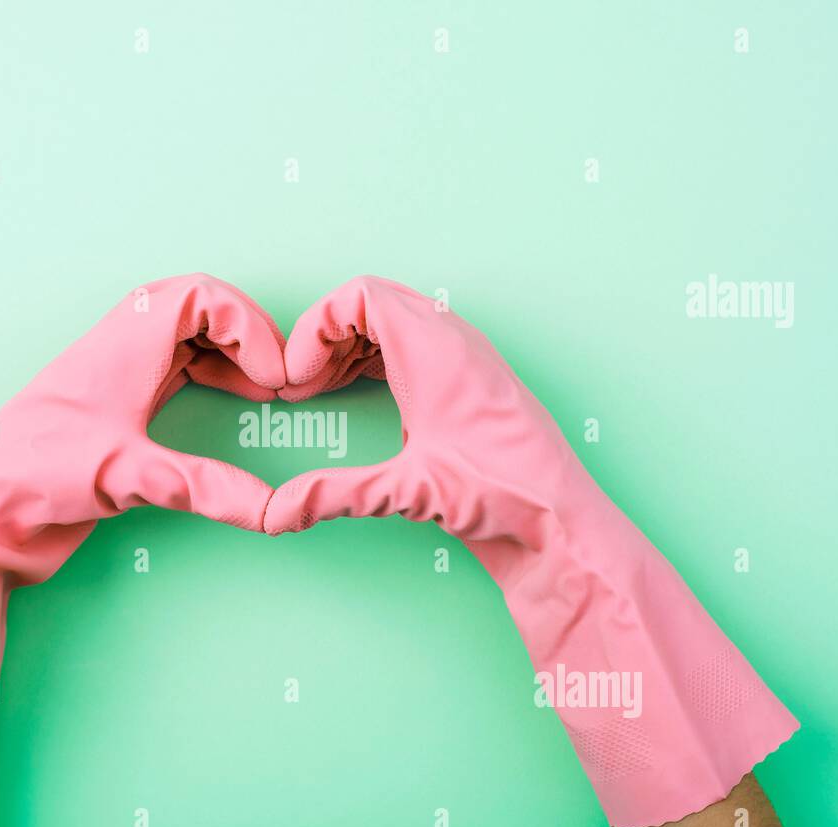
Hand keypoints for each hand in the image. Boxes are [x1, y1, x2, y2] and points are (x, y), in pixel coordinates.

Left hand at [0, 274, 286, 790]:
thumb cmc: (33, 477)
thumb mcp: (127, 476)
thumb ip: (204, 488)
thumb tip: (275, 510)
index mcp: (122, 341)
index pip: (200, 294)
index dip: (249, 326)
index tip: (275, 378)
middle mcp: (121, 349)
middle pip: (199, 309)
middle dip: (247, 335)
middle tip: (279, 380)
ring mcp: (118, 379)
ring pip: (189, 340)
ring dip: (233, 357)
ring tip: (268, 393)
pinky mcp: (117, 412)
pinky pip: (177, 373)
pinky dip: (215, 380)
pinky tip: (234, 406)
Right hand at [264, 276, 798, 826]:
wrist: (562, 522)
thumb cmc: (504, 496)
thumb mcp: (410, 493)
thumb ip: (335, 495)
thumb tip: (275, 513)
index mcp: (437, 347)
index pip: (359, 294)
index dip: (314, 328)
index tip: (297, 378)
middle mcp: (453, 340)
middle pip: (372, 301)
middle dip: (326, 335)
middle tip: (300, 385)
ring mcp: (464, 357)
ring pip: (391, 321)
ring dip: (347, 347)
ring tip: (318, 389)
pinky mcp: (468, 382)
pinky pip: (409, 345)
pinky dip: (373, 359)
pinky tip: (355, 395)